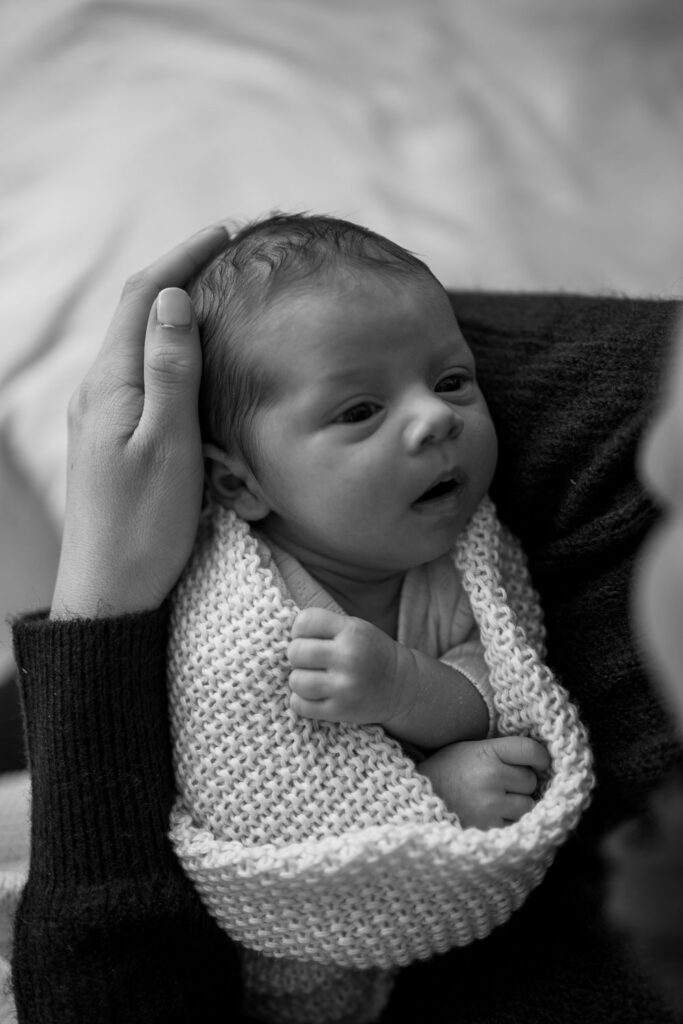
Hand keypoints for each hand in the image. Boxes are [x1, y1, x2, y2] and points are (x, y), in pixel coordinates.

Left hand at [51, 223, 229, 617]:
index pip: (142, 298)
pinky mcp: (110, 437)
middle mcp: (98, 391)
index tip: (224, 235)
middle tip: (226, 256)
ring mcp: (101, 415)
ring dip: (172, 310)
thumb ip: (171, 371)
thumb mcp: (168, 446)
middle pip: (134, 312)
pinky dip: (167, 348)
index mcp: (111, 386)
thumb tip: (174, 299)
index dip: (181, 258)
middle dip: (177, 274)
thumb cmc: (145, 527)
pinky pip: (138, 372)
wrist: (112, 591)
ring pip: (136, 342)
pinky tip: (194, 357)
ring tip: (218, 294)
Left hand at [287, 607, 399, 723]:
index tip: (309, 638)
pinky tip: (315, 696)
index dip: (300, 630)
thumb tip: (283, 636)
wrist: (401, 687)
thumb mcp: (355, 628)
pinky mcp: (340, 711)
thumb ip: (324, 627)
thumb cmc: (370, 653)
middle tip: (312, 661)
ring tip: (315, 679)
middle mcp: (348, 657)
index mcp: (351, 631)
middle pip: (295, 652)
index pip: (304, 621)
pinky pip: (300, 705)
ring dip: (300, 680)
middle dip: (298, 656)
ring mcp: (344, 686)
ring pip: (296, 680)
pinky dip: (301, 701)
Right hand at [417, 736, 549, 828]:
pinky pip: (516, 825)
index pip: (530, 750)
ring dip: (518, 805)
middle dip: (521, 783)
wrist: (414, 801)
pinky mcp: (489, 829)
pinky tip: (490, 816)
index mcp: (486, 752)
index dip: (540, 757)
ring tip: (496, 802)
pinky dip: (508, 822)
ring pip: (527, 805)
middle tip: (501, 784)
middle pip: (530, 780)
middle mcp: (491, 776)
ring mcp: (491, 805)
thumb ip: (500, 752)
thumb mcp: (468, 749)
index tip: (540, 763)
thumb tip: (538, 761)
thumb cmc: (445, 771)